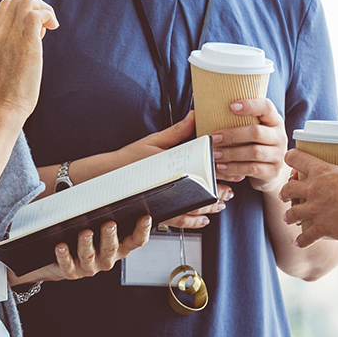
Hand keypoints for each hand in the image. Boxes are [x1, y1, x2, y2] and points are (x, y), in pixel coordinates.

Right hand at [0, 0, 58, 117]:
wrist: (3, 106)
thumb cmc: (7, 89)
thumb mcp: (2, 59)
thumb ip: (11, 41)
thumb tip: (34, 30)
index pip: (6, 2)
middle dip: (37, 1)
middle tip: (47, 20)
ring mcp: (9, 35)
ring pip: (27, 1)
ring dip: (44, 9)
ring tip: (49, 28)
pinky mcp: (26, 42)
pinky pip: (37, 14)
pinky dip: (48, 16)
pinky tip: (51, 28)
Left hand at [10, 215, 153, 284]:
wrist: (65, 263)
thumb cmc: (88, 239)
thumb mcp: (101, 227)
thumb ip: (109, 214)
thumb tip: (110, 189)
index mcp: (119, 247)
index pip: (135, 241)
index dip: (142, 231)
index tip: (146, 218)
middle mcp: (106, 259)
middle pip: (111, 248)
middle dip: (110, 236)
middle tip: (109, 224)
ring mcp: (89, 266)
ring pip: (89, 255)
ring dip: (86, 244)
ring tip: (85, 233)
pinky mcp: (71, 271)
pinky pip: (67, 264)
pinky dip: (64, 255)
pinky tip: (61, 246)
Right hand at [110, 113, 229, 228]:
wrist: (105, 176)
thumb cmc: (128, 159)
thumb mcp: (154, 141)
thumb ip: (178, 131)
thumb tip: (195, 116)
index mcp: (171, 166)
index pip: (201, 170)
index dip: (219, 172)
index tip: (232, 171)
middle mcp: (169, 186)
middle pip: (200, 191)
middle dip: (219, 192)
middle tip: (231, 191)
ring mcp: (163, 201)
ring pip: (193, 209)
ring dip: (209, 207)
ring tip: (221, 204)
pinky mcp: (157, 211)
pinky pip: (179, 220)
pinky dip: (193, 221)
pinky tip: (203, 219)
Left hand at [211, 98, 289, 193]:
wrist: (271, 171)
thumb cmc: (255, 144)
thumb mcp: (252, 129)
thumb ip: (238, 120)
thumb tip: (198, 113)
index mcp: (273, 120)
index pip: (266, 107)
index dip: (250, 105)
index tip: (231, 106)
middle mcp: (279, 136)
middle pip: (256, 132)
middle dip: (232, 135)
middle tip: (214, 137)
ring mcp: (277, 155)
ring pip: (254, 152)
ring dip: (231, 153)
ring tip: (215, 154)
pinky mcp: (272, 171)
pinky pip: (252, 169)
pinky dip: (234, 168)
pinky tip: (222, 167)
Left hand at [279, 148, 337, 246]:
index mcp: (322, 172)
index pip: (296, 158)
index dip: (291, 158)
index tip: (290, 160)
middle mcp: (314, 190)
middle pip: (288, 188)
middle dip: (285, 192)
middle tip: (285, 195)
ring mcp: (315, 210)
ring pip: (292, 213)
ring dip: (289, 216)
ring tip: (289, 219)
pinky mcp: (321, 228)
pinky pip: (306, 236)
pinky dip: (302, 241)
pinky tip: (299, 243)